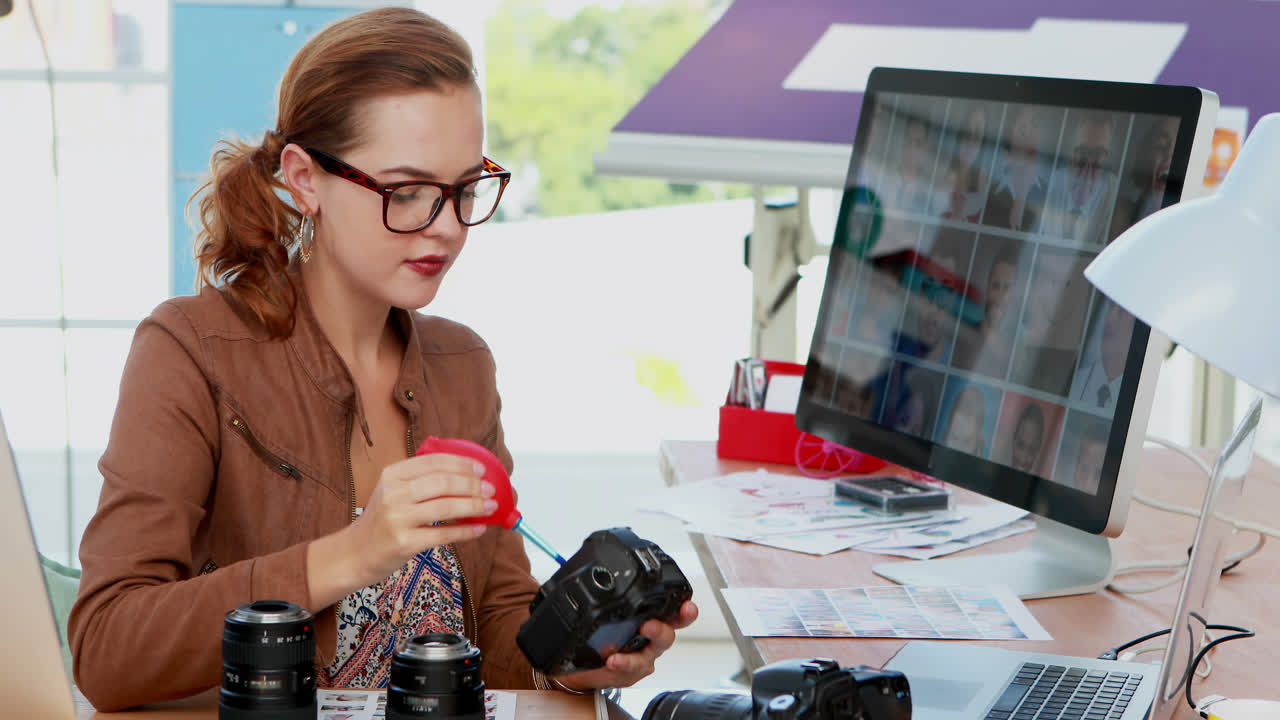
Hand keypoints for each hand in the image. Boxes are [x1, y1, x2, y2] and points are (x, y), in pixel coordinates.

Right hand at [317, 453, 495, 600]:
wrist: (355, 553)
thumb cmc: (382, 521)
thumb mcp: (393, 491)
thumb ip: (421, 480)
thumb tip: (467, 475)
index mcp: (393, 474)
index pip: (434, 462)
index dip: (462, 464)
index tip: (482, 469)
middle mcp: (394, 493)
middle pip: (443, 483)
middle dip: (472, 485)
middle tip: (491, 490)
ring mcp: (398, 519)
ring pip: (445, 508)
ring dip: (474, 506)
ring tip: (491, 507)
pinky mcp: (404, 543)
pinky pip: (442, 535)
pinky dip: (465, 531)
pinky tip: (479, 529)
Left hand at [551, 601, 698, 691]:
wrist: (583, 666)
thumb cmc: (598, 636)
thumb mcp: (605, 611)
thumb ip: (609, 591)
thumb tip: (597, 561)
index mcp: (650, 620)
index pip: (672, 612)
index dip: (684, 609)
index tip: (688, 605)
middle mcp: (650, 640)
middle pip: (667, 634)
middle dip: (663, 628)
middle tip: (650, 624)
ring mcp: (642, 658)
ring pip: (652, 653)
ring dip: (644, 645)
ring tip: (638, 634)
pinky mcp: (630, 674)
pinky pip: (631, 670)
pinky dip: (623, 663)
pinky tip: (613, 659)